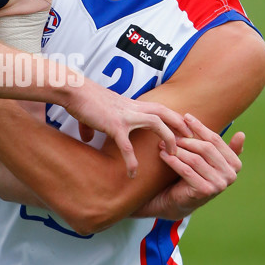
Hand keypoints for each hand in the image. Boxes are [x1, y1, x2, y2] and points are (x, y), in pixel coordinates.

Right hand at [67, 79, 191, 177]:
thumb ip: (92, 127)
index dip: (173, 118)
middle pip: (165, 113)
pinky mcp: (114, 125)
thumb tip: (87, 138)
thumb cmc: (82, 100)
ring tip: (172, 156)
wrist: (73, 91)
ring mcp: (125, 116)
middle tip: (191, 141)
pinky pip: (127, 146)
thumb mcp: (92, 114)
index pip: (159, 108)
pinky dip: (132, 160)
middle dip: (180, 125)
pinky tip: (133, 173)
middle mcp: (133, 108)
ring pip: (156, 124)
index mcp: (131, 105)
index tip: (184, 130)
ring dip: (167, 139)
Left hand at [133, 114, 243, 218]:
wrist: (180, 200)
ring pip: (195, 159)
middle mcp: (230, 176)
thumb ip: (221, 147)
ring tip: (163, 143)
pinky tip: (163, 154)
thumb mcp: (208, 159)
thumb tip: (242, 133)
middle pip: (206, 148)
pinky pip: (186, 170)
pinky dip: (173, 161)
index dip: (200, 127)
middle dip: (186, 139)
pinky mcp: (205, 191)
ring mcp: (219, 185)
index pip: (216, 140)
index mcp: (235, 164)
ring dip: (177, 149)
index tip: (186, 117)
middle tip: (170, 134)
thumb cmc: (194, 174)